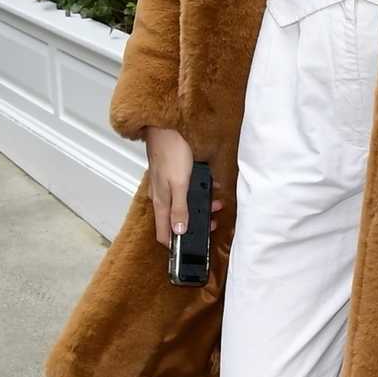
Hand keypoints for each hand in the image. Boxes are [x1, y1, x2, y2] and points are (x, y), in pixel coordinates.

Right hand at [143, 126, 222, 246]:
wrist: (166, 127)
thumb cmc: (171, 152)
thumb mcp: (179, 184)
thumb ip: (180, 209)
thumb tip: (179, 232)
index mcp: (160, 203)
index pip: (163, 235)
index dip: (176, 245)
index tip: (191, 249)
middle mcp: (161, 198)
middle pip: (177, 221)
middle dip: (196, 224)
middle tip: (213, 222)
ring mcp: (167, 187)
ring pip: (185, 206)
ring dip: (201, 207)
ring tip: (217, 203)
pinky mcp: (174, 177)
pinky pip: (187, 191)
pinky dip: (200, 192)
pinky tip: (212, 186)